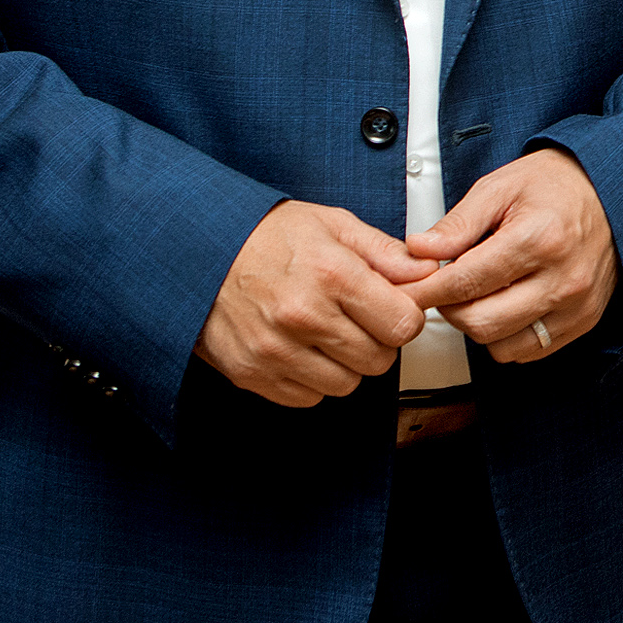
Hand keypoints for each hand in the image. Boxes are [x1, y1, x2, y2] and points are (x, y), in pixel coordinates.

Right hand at [194, 200, 435, 406]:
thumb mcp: (331, 224)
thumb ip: (385, 253)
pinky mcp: (252, 375)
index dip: (404, 316)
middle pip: (379, 359)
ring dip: (345, 363)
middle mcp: (303, 315)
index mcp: (330, 273)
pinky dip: (312, 378)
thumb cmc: (265, 235)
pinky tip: (301, 347)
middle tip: (357, 317)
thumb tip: (426, 274)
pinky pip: (309, 398)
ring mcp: (275, 351)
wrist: (195, 252)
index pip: (403, 323)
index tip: (392, 307)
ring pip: (346, 384)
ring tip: (326, 330)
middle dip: (377, 340)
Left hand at [403, 149, 617, 362]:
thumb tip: (419, 250)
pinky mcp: (583, 322)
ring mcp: (577, 306)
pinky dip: (506, 336)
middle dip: (449, 309)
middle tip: (443, 288)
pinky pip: (528, 351)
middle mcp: (562, 278)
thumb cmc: (558, 184)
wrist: (613, 192)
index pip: (466, 282)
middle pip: (480, 322)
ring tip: (479, 292)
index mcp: (539, 238)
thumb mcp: (502, 185)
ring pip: (501, 346)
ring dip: (478, 325)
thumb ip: (459, 222)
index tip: (407, 292)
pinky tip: (506, 305)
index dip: (426, 291)